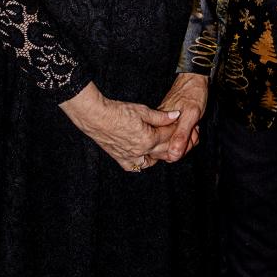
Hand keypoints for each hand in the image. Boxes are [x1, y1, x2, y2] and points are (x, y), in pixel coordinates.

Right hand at [60, 82, 179, 171]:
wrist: (97, 117)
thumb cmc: (118, 111)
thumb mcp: (142, 110)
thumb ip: (160, 116)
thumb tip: (176, 116)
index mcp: (149, 139)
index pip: (169, 135)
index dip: (176, 127)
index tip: (179, 122)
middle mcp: (142, 152)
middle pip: (164, 149)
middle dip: (172, 140)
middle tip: (175, 132)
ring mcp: (132, 157)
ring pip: (153, 160)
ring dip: (161, 153)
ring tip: (163, 143)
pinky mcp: (122, 159)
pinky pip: (137, 166)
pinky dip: (144, 161)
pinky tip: (147, 155)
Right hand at [153, 73, 208, 162]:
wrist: (193, 79)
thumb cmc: (193, 93)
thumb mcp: (191, 114)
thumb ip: (182, 134)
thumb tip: (174, 154)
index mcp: (160, 125)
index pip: (167, 150)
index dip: (182, 147)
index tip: (192, 135)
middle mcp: (158, 126)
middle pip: (168, 150)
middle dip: (185, 145)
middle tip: (194, 130)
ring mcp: (162, 125)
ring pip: (172, 146)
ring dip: (187, 140)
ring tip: (194, 127)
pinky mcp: (166, 123)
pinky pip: (174, 138)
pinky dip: (186, 136)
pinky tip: (191, 128)